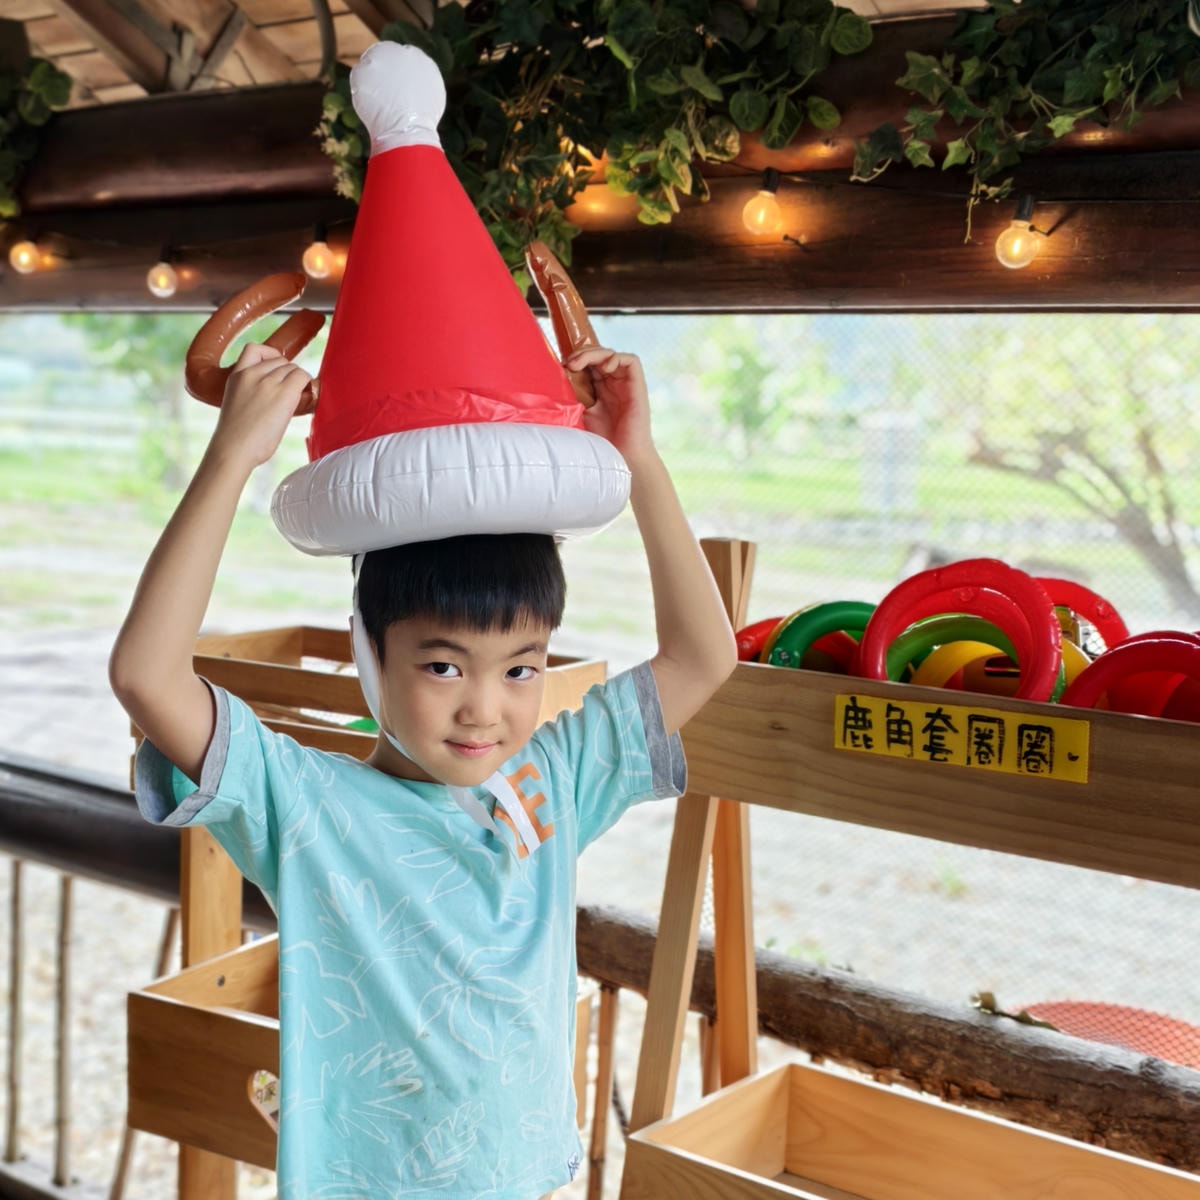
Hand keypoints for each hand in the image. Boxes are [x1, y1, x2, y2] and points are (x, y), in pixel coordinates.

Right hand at [210, 342, 315, 469]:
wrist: (234, 449)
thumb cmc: (236, 439)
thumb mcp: (237, 405)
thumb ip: (250, 393)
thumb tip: (271, 400)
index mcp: (236, 376)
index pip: (254, 349)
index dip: (269, 357)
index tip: (276, 371)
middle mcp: (252, 374)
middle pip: (280, 359)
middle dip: (288, 373)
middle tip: (291, 392)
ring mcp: (268, 382)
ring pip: (292, 367)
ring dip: (298, 380)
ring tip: (298, 398)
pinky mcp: (285, 392)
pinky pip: (303, 376)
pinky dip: (307, 384)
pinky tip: (306, 398)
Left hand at [565, 347, 652, 464]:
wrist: (621, 455)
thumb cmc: (602, 440)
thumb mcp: (581, 413)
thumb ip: (573, 395)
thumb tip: (554, 379)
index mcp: (599, 389)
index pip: (587, 364)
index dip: (575, 360)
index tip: (561, 367)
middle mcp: (612, 383)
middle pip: (598, 355)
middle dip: (582, 354)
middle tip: (569, 364)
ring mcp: (625, 383)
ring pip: (611, 355)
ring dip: (594, 354)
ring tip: (579, 364)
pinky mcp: (637, 385)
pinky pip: (631, 360)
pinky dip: (616, 358)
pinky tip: (604, 368)